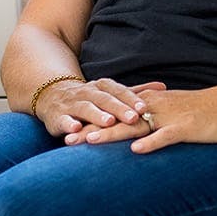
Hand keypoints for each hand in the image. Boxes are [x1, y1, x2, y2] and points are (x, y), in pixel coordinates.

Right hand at [36, 79, 165, 137]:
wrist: (53, 96)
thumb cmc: (91, 98)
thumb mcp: (112, 93)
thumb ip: (135, 92)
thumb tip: (163, 86)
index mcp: (102, 87)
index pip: (119, 91)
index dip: (131, 99)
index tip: (144, 107)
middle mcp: (87, 92)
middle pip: (105, 99)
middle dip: (119, 108)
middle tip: (133, 117)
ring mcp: (71, 104)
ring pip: (85, 108)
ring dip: (96, 115)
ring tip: (109, 122)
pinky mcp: (57, 117)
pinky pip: (63, 120)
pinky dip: (68, 124)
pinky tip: (75, 129)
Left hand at [68, 87, 216, 153]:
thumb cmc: (199, 112)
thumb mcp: (169, 111)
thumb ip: (148, 117)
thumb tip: (130, 129)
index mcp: (148, 105)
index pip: (114, 113)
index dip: (91, 122)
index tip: (69, 131)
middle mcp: (153, 108)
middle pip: (117, 119)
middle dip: (91, 128)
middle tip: (68, 139)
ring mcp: (168, 117)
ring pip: (134, 126)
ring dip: (112, 133)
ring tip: (90, 140)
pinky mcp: (183, 127)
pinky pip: (164, 136)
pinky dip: (150, 142)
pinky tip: (136, 151)